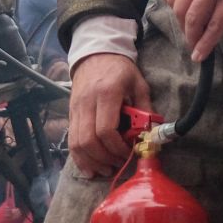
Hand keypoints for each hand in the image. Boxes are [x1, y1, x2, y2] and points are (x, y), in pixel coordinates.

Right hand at [68, 53, 151, 176]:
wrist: (95, 53)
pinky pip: (70, 140)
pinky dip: (79, 158)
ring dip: (91, 161)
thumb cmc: (120, 69)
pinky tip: (90, 168)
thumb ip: (145, 107)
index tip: (128, 154)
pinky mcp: (70, 113)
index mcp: (106, 93)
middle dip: (104, 158)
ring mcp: (75, 109)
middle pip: (88, 140)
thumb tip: (152, 133)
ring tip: (106, 170)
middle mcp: (87, 102)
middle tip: (118, 165)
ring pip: (76, 143)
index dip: (117, 148)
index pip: (106, 129)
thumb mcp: (138, 83)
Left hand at [161, 0, 222, 62]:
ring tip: (195, 48)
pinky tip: (202, 53)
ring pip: (195, 19)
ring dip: (193, 38)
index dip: (177, 15)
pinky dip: (207, 43)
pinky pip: (215, 25)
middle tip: (191, 39)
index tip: (184, 25)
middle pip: (181, 10)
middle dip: (184, 29)